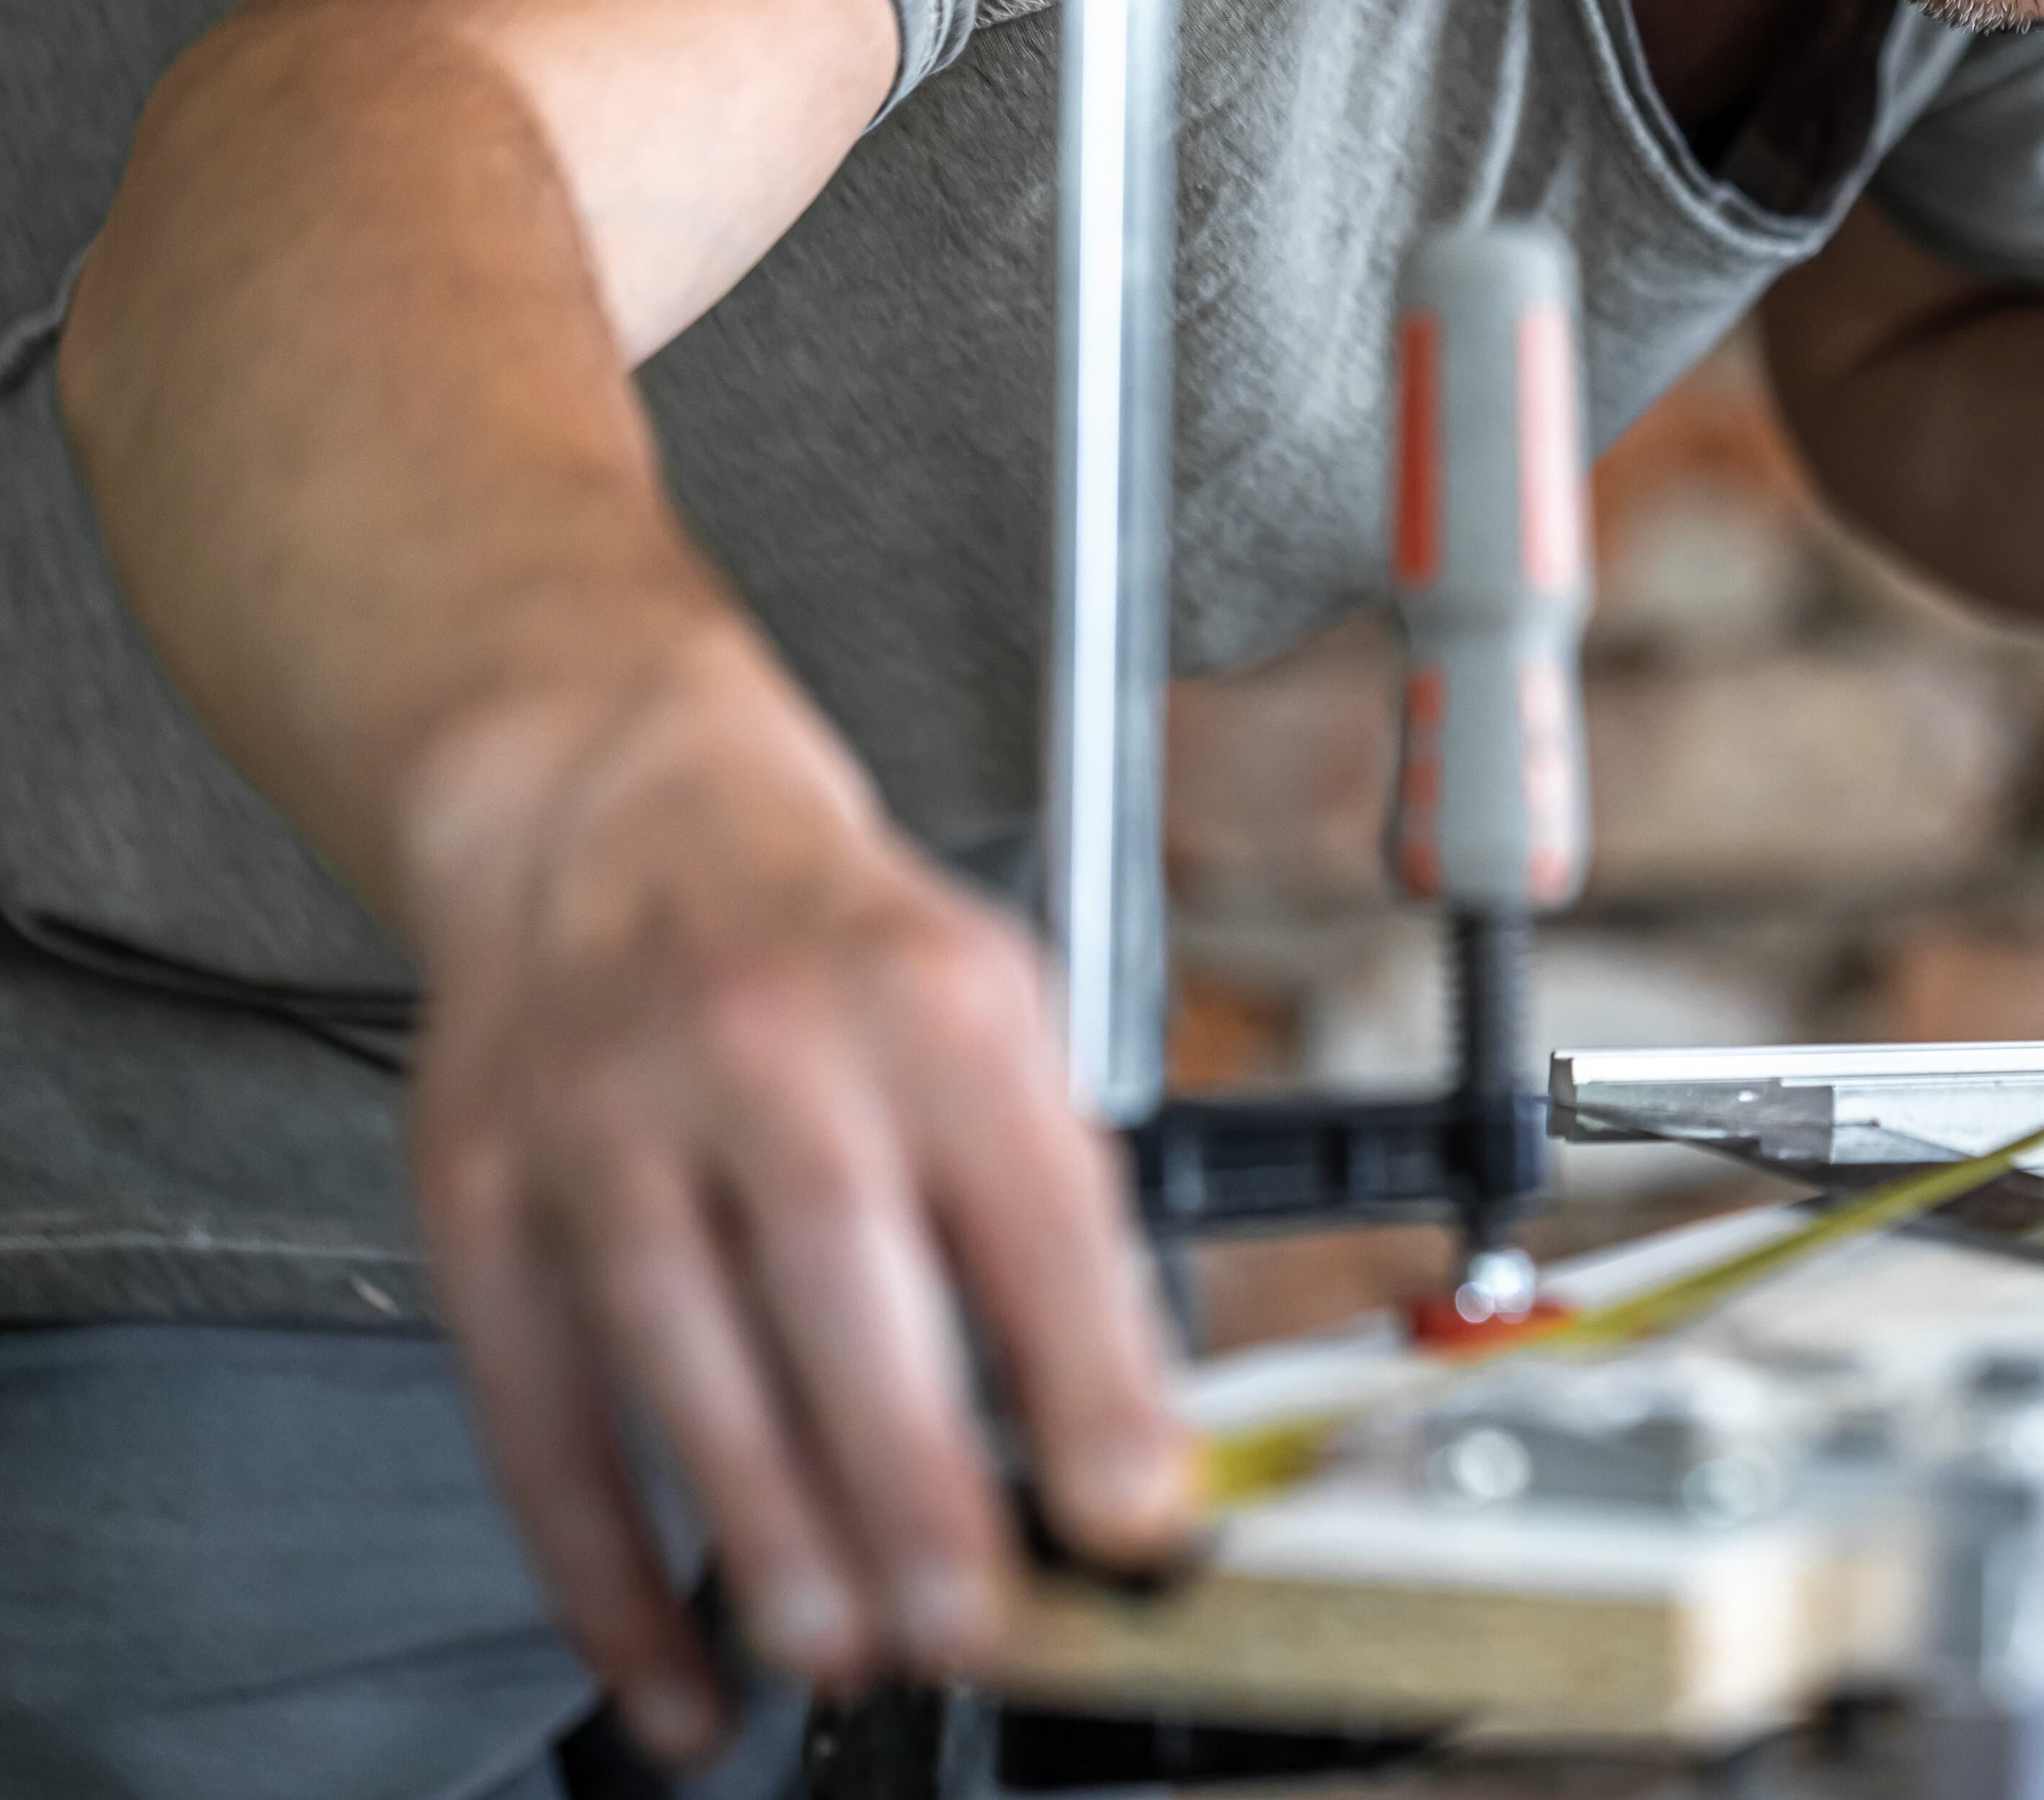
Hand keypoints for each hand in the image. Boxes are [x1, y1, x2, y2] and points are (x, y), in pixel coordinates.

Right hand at [398, 625, 1187, 1759]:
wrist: (619, 812)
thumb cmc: (841, 944)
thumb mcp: (1000, 1019)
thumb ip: (1057, 1208)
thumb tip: (1121, 1433)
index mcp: (936, 1003)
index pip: (1032, 1205)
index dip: (1087, 1373)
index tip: (1131, 1512)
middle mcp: (766, 1046)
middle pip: (841, 1280)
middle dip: (912, 1477)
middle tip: (970, 1623)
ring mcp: (605, 1118)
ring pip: (679, 1354)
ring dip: (764, 1529)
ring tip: (839, 1649)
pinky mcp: (482, 1190)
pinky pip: (535, 1409)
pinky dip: (598, 1563)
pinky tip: (663, 1663)